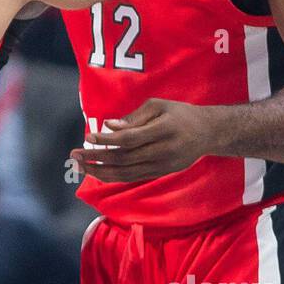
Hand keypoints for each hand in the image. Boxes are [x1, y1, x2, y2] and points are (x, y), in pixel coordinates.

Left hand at [70, 98, 214, 183]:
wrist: (209, 133)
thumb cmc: (180, 114)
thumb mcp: (159, 106)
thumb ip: (134, 118)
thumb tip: (109, 127)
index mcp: (164, 130)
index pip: (129, 140)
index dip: (107, 141)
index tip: (88, 137)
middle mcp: (164, 152)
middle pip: (124, 160)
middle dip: (96, 159)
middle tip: (75, 155)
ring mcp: (163, 166)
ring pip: (127, 174)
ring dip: (101, 172)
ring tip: (81, 166)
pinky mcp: (161, 173)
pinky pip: (134, 177)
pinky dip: (114, 176)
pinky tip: (98, 171)